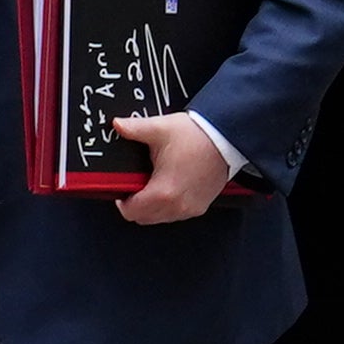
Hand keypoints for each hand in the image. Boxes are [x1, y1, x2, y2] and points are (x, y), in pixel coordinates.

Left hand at [110, 111, 239, 225]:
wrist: (226, 138)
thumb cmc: (198, 136)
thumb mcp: (160, 128)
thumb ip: (133, 128)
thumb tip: (117, 125)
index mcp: (163, 191)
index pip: (130, 211)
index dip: (121, 200)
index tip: (123, 186)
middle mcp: (177, 205)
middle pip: (143, 218)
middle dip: (136, 203)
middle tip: (137, 183)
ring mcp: (190, 208)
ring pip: (160, 218)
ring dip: (152, 206)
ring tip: (154, 182)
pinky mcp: (200, 206)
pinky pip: (176, 214)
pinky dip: (168, 205)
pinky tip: (170, 186)